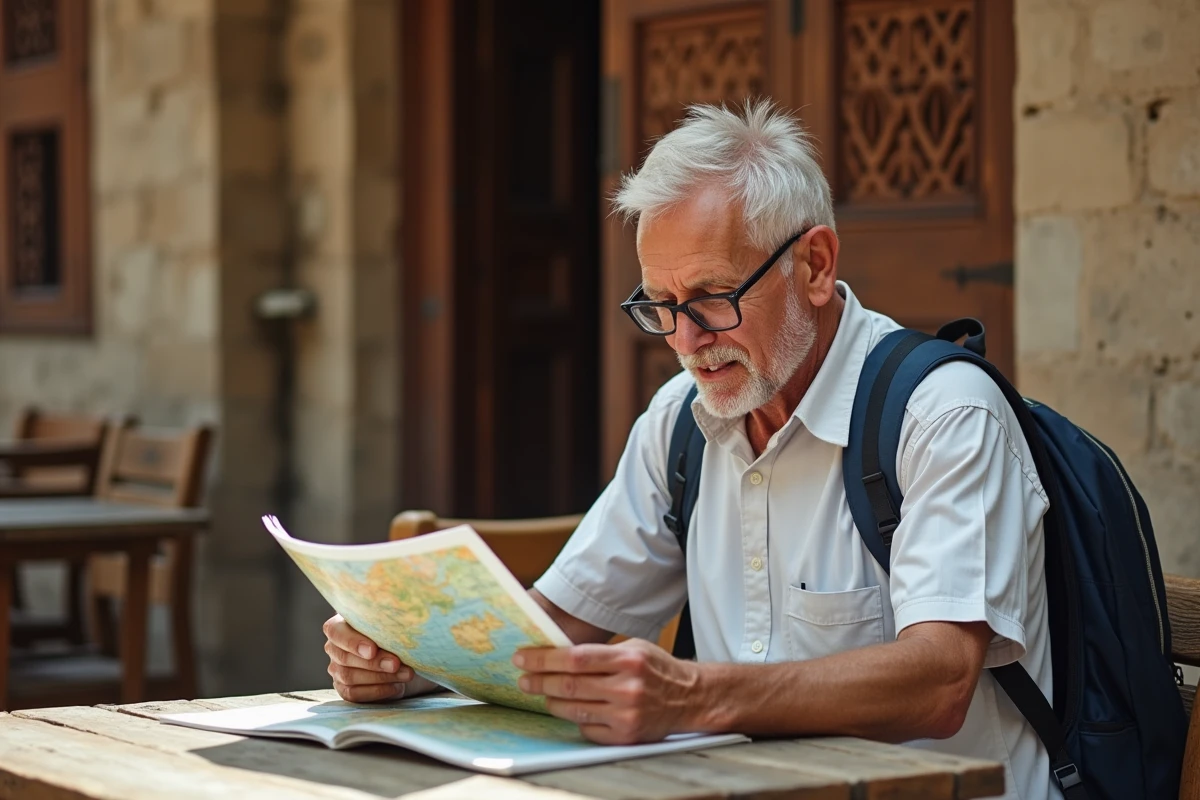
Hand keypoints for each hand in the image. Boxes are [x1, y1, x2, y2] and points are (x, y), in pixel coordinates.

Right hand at [323, 614, 416, 701]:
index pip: (335, 632)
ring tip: (405, 674)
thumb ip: (387, 624)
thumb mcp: (390, 625)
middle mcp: (334, 648)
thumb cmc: (393, 633)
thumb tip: (401, 627)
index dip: (353, 642)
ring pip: (349, 677)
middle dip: (374, 663)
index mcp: (340, 625)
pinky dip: (377, 691)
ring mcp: (337, 669)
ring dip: (380, 677)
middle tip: (396, 664)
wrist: (401, 655)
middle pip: (345, 658)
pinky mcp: (344, 688)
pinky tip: (396, 686)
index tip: (373, 650)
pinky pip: (354, 694)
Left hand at [514, 638, 700, 743]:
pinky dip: (574, 718)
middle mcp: (627, 688)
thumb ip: (599, 653)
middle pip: (569, 685)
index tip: (523, 658)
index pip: (575, 659)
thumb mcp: (633, 648)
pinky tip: (570, 709)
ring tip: (542, 693)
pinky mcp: (625, 736)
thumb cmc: (656, 668)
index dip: (544, 659)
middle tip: (523, 678)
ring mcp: (626, 715)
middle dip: (539, 681)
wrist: (689, 698)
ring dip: (551, 701)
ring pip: (573, 709)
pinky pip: (587, 728)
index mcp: (628, 660)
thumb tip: (556, 655)